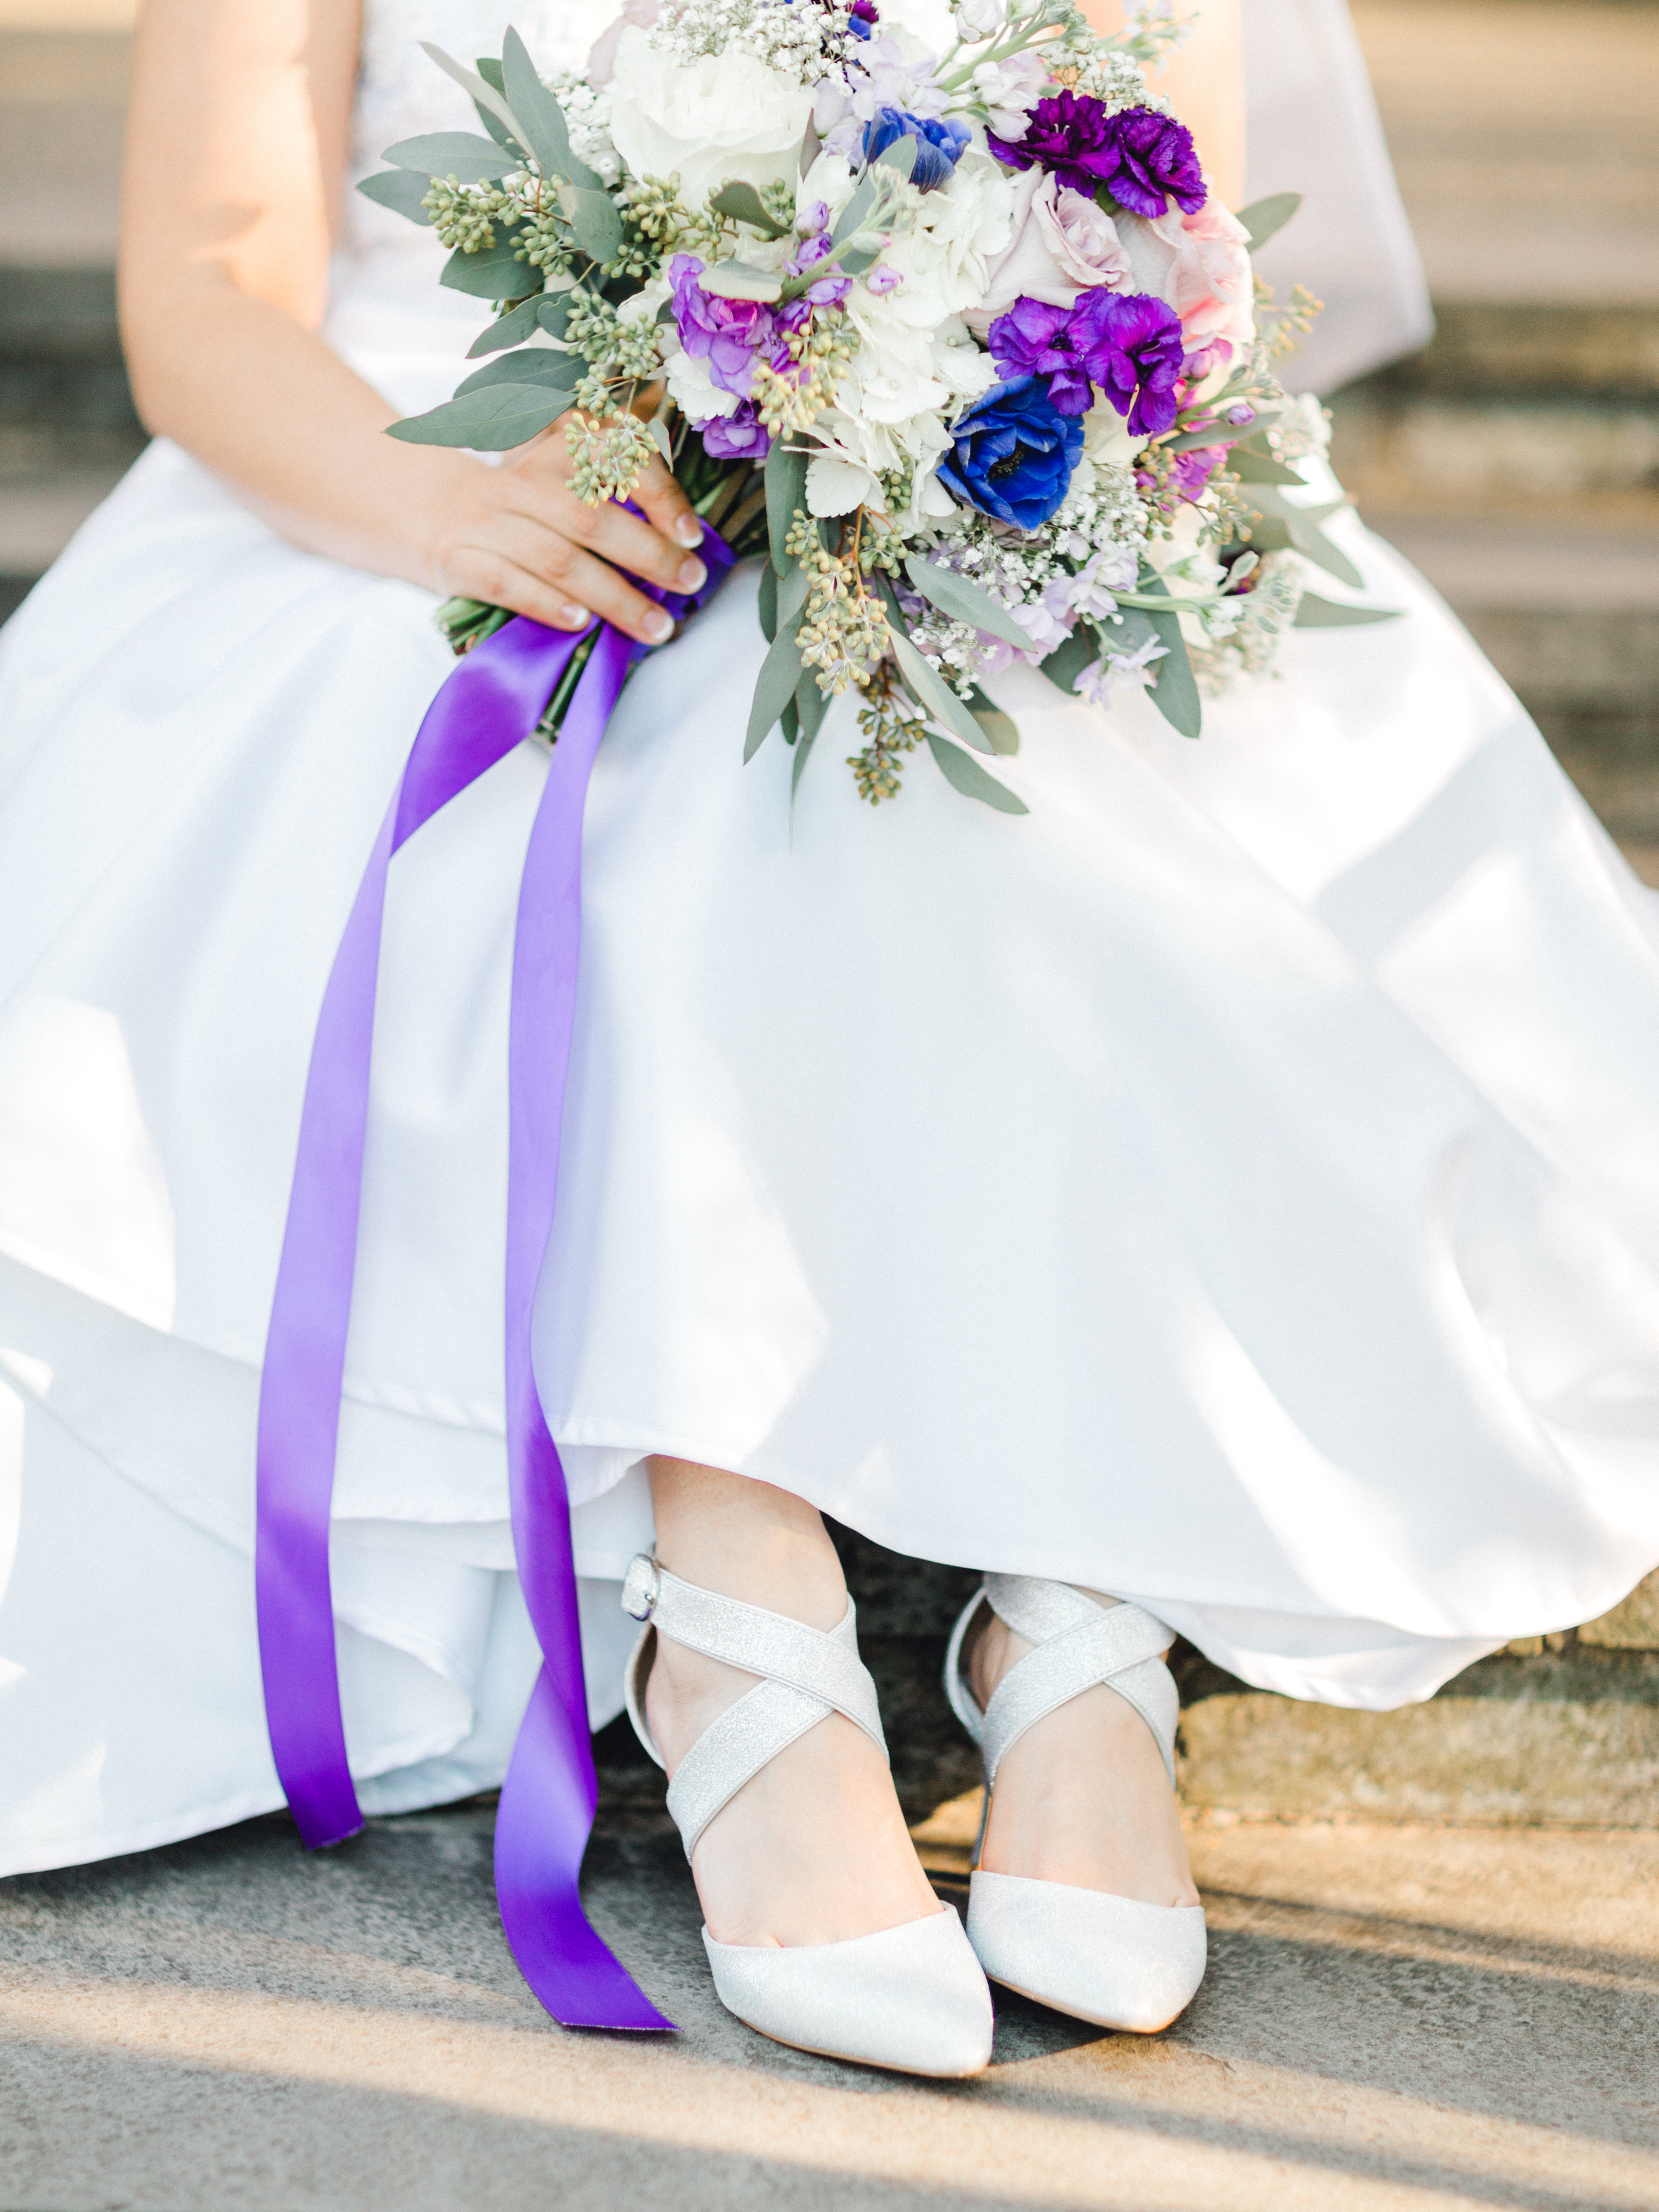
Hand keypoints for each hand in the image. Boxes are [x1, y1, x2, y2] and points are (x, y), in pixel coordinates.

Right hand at [424, 419, 708, 647]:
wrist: (433, 512)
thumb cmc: (524, 508)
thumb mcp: (565, 480)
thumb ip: (617, 491)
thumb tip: (680, 522)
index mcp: (556, 454)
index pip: (615, 464)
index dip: (659, 497)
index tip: (692, 535)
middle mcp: (523, 483)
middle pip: (592, 519)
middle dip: (648, 555)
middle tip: (688, 583)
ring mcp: (489, 522)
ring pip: (558, 558)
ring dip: (612, 596)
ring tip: (654, 625)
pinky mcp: (461, 560)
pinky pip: (507, 585)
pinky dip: (547, 605)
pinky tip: (580, 624)